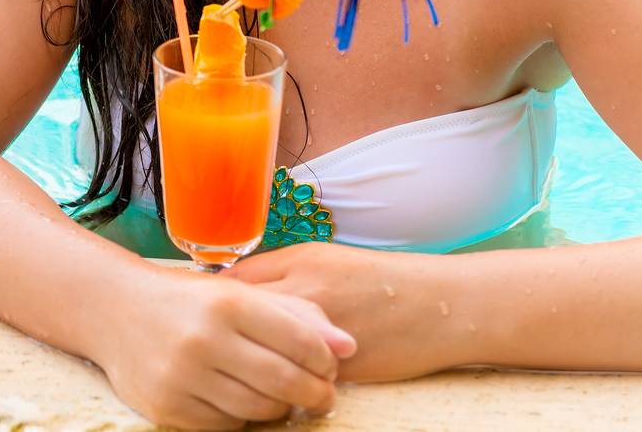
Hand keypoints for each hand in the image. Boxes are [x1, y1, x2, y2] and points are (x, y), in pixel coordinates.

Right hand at [95, 264, 355, 428]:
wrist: (113, 309)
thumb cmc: (188, 300)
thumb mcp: (237, 293)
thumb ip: (295, 315)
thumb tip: (349, 347)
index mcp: (227, 302)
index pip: (302, 341)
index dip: (325, 360)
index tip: (328, 365)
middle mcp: (203, 338)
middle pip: (285, 383)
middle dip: (315, 393)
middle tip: (321, 395)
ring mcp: (182, 376)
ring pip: (258, 409)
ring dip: (279, 407)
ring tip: (279, 395)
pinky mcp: (167, 407)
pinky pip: (226, 425)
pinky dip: (240, 417)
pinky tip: (237, 398)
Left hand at [226, 243, 464, 380]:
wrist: (443, 305)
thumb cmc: (382, 279)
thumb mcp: (326, 259)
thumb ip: (280, 271)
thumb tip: (232, 288)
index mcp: (300, 263)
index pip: (233, 282)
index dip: (210, 298)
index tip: (197, 310)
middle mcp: (306, 295)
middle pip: (239, 316)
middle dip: (220, 331)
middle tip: (205, 342)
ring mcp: (322, 334)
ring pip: (265, 351)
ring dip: (247, 360)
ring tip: (232, 366)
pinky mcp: (342, 369)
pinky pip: (296, 379)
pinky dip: (280, 382)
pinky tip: (268, 383)